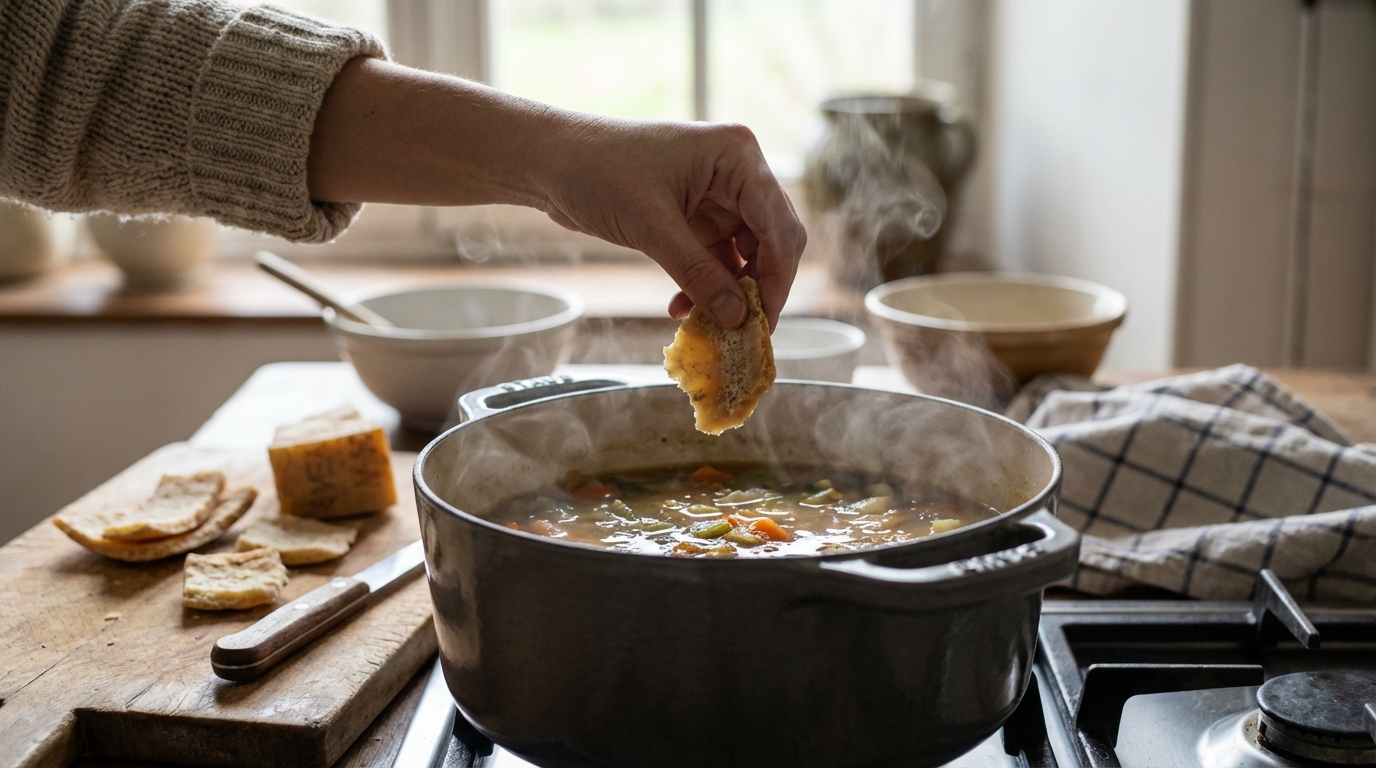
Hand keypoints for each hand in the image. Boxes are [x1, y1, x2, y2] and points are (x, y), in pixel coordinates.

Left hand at [536, 118, 804, 329]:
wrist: (551, 161)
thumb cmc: (597, 171)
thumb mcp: (651, 226)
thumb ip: (698, 273)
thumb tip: (736, 318)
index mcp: (737, 155)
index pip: (777, 223)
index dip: (777, 277)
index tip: (764, 321)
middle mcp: (737, 172)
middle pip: (773, 239)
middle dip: (759, 287)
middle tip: (745, 331)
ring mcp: (719, 195)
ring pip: (748, 254)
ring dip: (731, 291)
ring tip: (708, 324)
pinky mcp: (699, 216)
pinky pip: (719, 259)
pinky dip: (708, 285)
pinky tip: (683, 307)